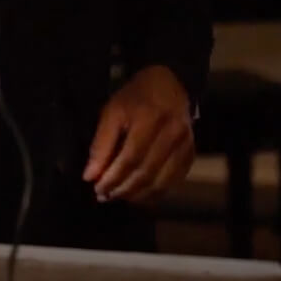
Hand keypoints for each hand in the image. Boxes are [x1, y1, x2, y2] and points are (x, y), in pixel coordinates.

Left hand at [82, 65, 194, 203]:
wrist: (168, 84)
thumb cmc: (135, 98)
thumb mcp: (112, 112)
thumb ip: (101, 145)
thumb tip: (90, 176)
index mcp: (150, 119)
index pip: (130, 159)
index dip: (112, 178)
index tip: (97, 188)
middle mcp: (172, 133)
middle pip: (146, 174)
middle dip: (123, 189)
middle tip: (105, 196)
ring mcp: (185, 145)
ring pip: (161, 183)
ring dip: (137, 195)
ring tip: (119, 196)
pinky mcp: (190, 153)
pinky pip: (173, 182)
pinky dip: (154, 193)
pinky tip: (139, 194)